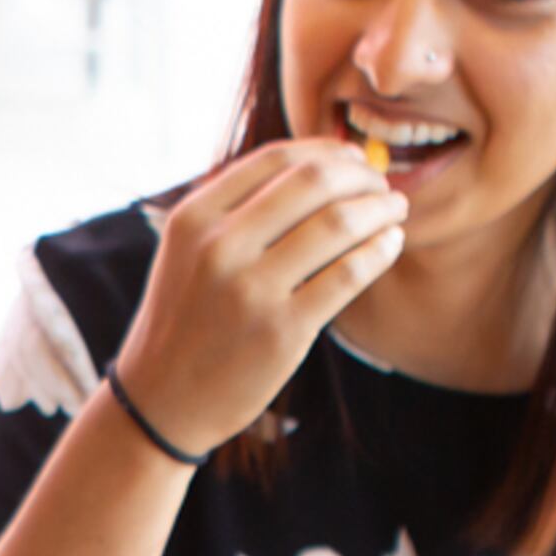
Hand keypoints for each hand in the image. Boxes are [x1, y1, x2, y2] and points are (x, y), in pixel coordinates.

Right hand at [110, 137, 405, 455]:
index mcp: (193, 218)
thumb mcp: (187, 254)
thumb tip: (317, 168)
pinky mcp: (282, 331)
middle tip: (382, 187)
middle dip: (361, 177)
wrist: (161, 403)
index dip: (328, 152)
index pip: (276, 158)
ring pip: (338, 223)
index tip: (355, 161)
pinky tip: (390, 244)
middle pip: (313, 182)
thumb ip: (235, 211)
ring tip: (394, 211)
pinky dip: (380, 251)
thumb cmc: (186, 322)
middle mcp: (218, 247)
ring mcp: (250, 290)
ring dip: (380, 209)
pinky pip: (348, 274)